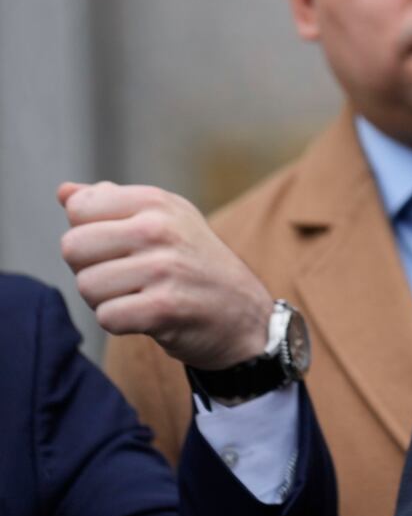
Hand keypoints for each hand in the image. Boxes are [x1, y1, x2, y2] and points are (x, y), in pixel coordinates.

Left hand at [58, 181, 274, 369]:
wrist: (243, 313)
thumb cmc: (194, 264)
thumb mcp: (165, 220)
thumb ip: (112, 203)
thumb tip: (64, 192)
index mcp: (156, 201)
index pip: (79, 208)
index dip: (88, 233)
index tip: (119, 246)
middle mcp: (160, 228)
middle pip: (72, 247)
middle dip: (89, 268)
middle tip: (124, 277)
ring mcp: (164, 267)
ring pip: (86, 285)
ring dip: (104, 299)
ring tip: (138, 296)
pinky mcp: (165, 307)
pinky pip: (107, 317)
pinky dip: (120, 323)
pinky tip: (147, 316)